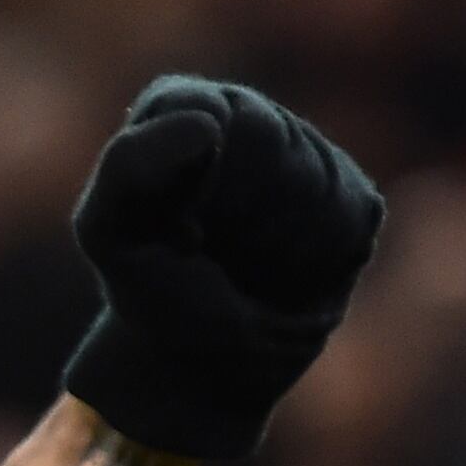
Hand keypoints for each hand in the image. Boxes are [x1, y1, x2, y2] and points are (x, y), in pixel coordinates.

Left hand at [60, 75, 385, 458]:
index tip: (170, 227)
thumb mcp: (110, 232)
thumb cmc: (149, 284)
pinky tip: (281, 274)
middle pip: (266, 145)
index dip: (184, 182)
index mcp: (183, 106)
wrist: (205, 359)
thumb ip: (130, 167)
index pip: (203, 114)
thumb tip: (208, 124)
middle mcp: (251, 115)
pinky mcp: (356, 201)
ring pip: (306, 189)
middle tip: (202, 248)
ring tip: (240, 264)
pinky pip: (340, 225)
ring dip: (265, 246)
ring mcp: (310, 155)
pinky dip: (304, 265)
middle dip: (229, 213)